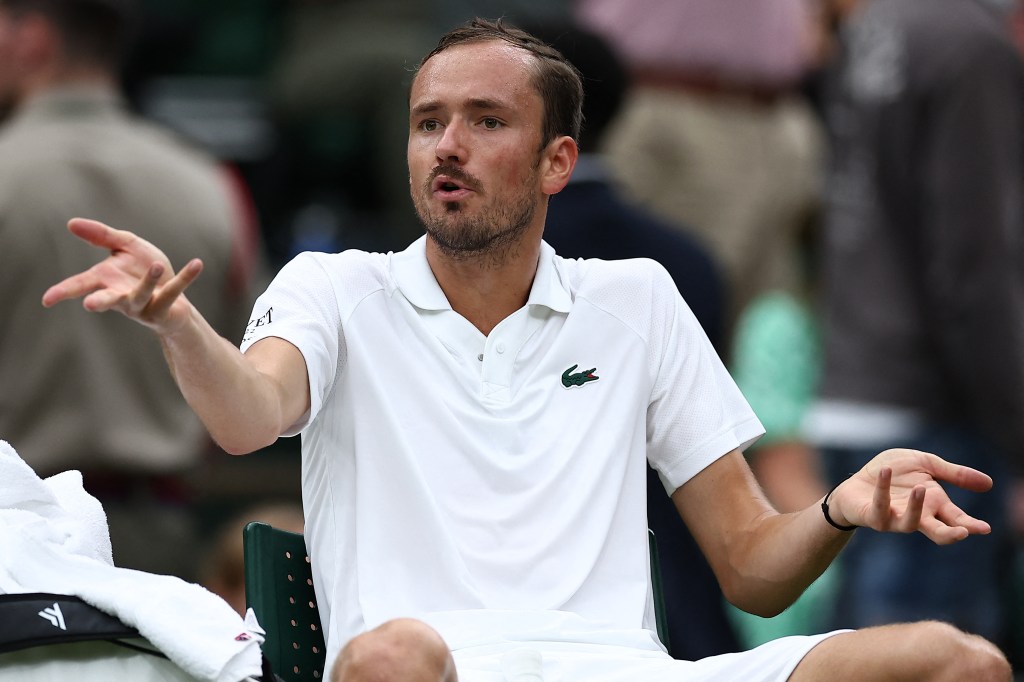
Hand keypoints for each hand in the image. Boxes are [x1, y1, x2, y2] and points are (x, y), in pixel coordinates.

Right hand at [41, 218, 202, 335]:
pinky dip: (187, 277)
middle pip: (106, 301)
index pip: (81, 285)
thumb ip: (101, 236)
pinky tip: (197, 263)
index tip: (46, 300)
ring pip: (141, 296)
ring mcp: (143, 306)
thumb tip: (71, 223)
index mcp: (106, 281)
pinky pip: (174, 292)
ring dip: (149, 281)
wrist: (173, 289)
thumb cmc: (144, 269)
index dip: (63, 292)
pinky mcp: (164, 309)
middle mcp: (121, 297)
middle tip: (90, 305)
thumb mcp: (126, 246)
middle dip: (99, 302)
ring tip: (157, 265)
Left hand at [830, 448, 992, 544]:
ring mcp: (895, 519)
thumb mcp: (926, 464)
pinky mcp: (874, 516)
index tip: (984, 528)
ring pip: (910, 523)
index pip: (957, 519)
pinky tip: (885, 471)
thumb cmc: (896, 473)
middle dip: (951, 534)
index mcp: (934, 505)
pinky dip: (883, 489)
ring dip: (916, 508)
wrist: (862, 477)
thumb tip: (989, 483)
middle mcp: (918, 516)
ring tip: (921, 488)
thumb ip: (954, 474)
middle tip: (963, 532)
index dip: (970, 525)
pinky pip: (880, 507)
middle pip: (938, 533)